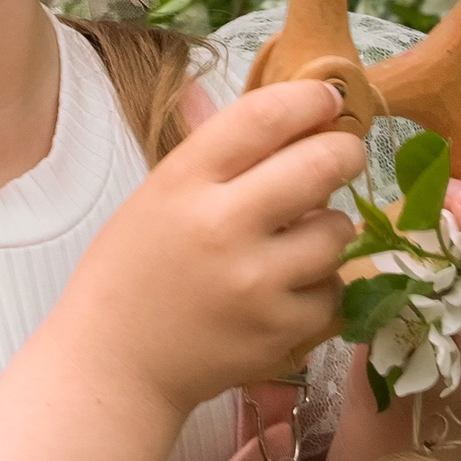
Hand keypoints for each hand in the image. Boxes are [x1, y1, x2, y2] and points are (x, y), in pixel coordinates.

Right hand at [58, 80, 364, 419]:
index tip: (327, 97)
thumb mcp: (158, 195)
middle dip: (344, 153)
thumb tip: (285, 105)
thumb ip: (219, 154)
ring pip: (338, 230)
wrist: (117, 363)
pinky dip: (319, 286)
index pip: (263, 117)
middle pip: (320, 164)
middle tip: (342, 155)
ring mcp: (256, 282)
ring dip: (328, 227)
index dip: (307, 99)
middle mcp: (223, 226)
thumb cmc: (133, 271)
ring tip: (299, 237)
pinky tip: (288, 288)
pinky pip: (333, 290)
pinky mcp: (280, 329)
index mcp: (184, 182)